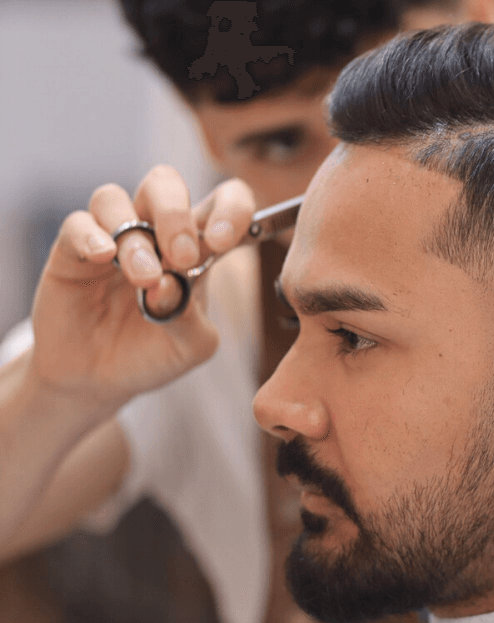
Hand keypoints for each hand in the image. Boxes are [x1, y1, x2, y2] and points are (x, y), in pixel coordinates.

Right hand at [28, 166, 256, 409]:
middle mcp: (154, 231)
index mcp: (197, 244)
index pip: (225, 200)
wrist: (101, 380)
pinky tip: (104, 257)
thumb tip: (171, 286)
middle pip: (164, 182)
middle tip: (181, 256)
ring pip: (115, 198)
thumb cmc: (155, 353)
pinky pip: (77, 223)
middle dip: (175, 213)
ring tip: (144, 278)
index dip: (232, 208)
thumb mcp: (191, 346)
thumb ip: (193, 318)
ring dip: (134, 236)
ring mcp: (112, 237)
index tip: (225, 241)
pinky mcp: (71, 252)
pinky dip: (91, 235)